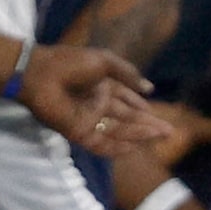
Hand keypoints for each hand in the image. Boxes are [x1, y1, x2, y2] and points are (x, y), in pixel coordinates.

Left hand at [21, 43, 165, 155]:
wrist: (41, 73)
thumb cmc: (69, 62)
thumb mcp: (104, 61)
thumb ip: (128, 75)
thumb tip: (150, 89)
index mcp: (103, 86)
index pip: (128, 100)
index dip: (144, 108)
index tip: (159, 115)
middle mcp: (98, 104)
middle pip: (128, 118)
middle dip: (148, 124)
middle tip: (169, 132)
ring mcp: (89, 120)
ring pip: (119, 131)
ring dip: (140, 134)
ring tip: (160, 135)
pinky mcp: (79, 133)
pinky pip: (101, 144)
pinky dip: (117, 148)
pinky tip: (134, 148)